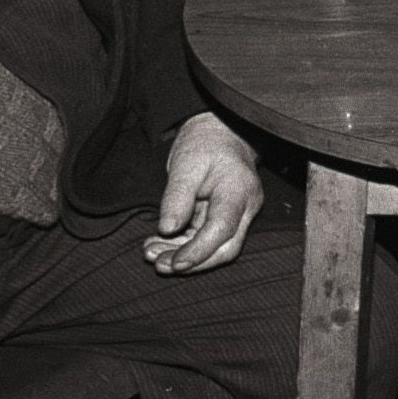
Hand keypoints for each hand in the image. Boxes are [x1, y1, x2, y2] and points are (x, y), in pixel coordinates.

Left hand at [146, 112, 265, 274]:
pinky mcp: (225, 219)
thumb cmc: (205, 145)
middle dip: (193, 262)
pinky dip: (184, 247)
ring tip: (152, 255)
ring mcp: (238, 214)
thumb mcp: (184, 164)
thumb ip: (176, 197)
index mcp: (238, 190)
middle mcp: (245, 207)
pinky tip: (160, 246)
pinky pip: (207, 240)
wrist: (221, 134)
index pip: (223, 228)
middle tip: (159, 264)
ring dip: (184, 256)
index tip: (174, 262)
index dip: (199, 250)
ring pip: (217, 248)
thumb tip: (167, 229)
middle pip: (226, 248)